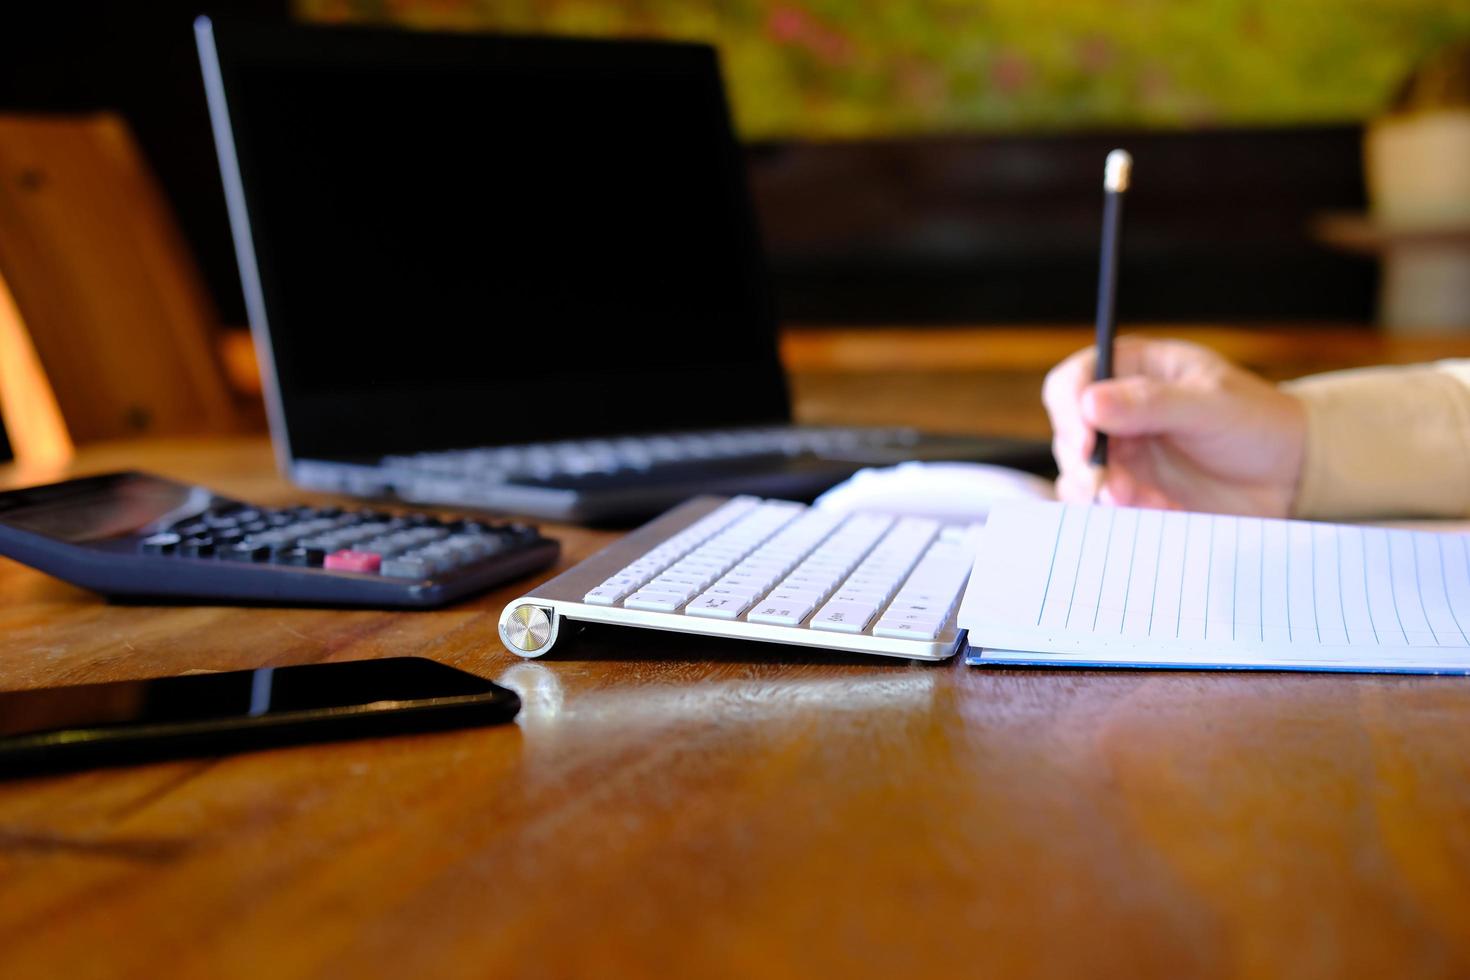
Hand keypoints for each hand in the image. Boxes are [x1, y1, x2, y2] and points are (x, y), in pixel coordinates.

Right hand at [1042, 338, 1306, 515]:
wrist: (1292, 476)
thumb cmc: (1258, 422)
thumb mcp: (1211, 405)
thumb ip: (1151, 403)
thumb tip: (1090, 404)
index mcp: (1133, 371)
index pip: (1072, 382)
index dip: (1068, 410)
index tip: (1087, 443)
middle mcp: (1118, 412)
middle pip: (1068, 435)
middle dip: (1087, 464)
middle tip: (1117, 486)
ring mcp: (1124, 454)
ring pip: (1079, 475)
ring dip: (1101, 493)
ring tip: (1142, 501)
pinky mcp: (1133, 491)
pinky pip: (1103, 506)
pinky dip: (1122, 514)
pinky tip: (1161, 511)